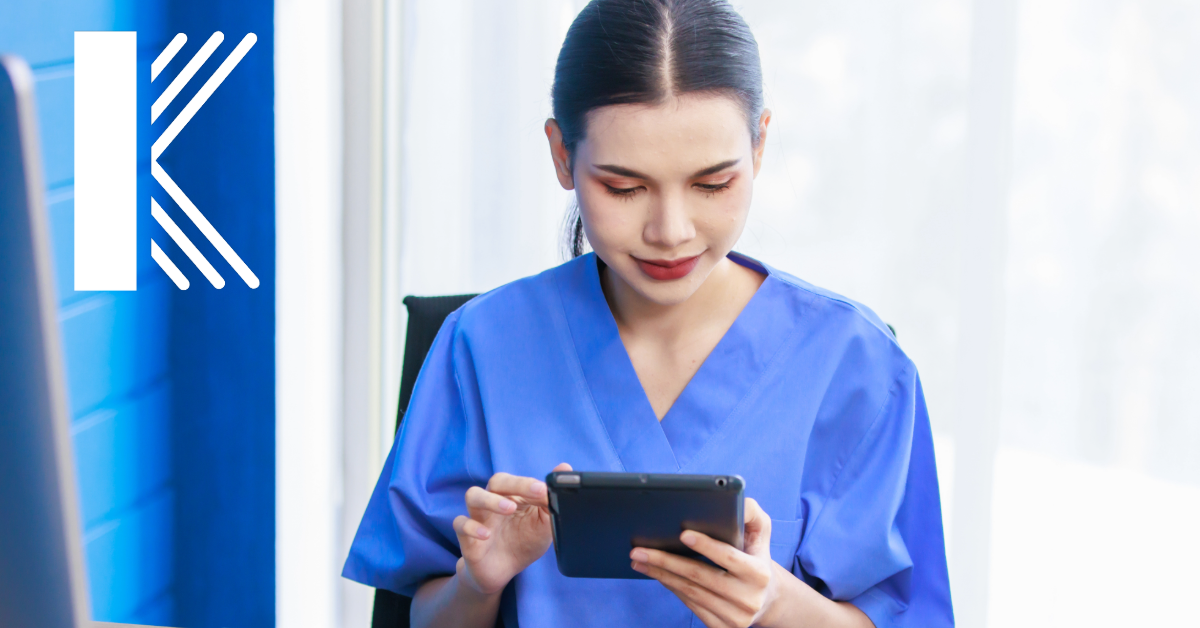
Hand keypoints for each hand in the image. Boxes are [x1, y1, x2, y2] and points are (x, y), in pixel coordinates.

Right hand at [452, 462, 571, 594]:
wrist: (503, 572)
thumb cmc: (524, 543)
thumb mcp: (544, 525)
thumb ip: (552, 500)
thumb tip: (564, 467)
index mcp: (513, 496)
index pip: (518, 481)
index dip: (530, 483)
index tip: (544, 489)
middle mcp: (494, 501)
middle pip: (497, 481)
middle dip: (515, 484)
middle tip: (535, 492)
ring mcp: (478, 517)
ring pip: (473, 496)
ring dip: (491, 499)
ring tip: (508, 509)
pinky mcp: (466, 536)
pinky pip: (460, 524)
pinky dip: (471, 527)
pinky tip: (486, 535)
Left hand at [631, 497, 782, 627]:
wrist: (766, 597)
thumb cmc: (755, 554)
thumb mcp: (760, 531)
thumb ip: (750, 512)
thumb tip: (735, 499)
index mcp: (759, 573)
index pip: (728, 557)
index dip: (706, 546)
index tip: (683, 534)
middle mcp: (749, 599)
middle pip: (699, 577)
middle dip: (665, 561)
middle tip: (638, 550)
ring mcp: (735, 618)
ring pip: (690, 592)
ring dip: (661, 575)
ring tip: (640, 560)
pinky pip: (691, 605)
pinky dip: (671, 587)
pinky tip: (658, 574)